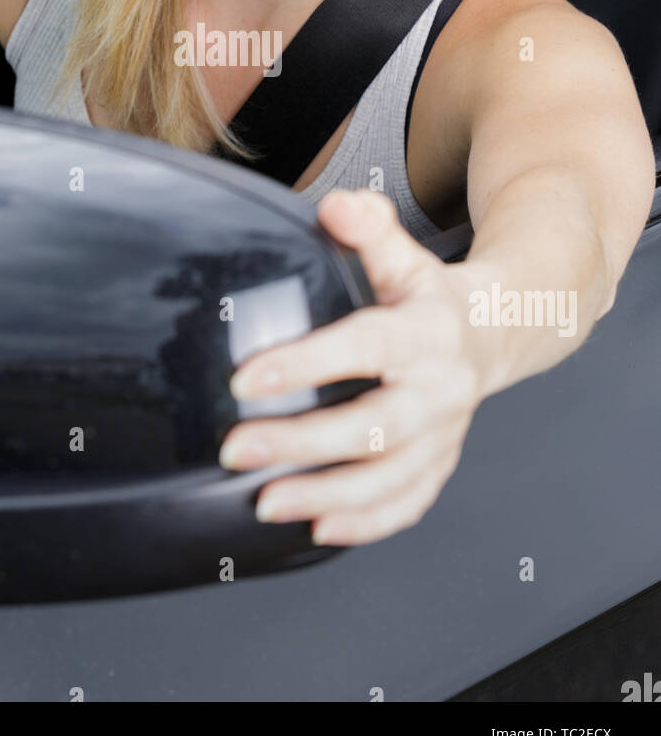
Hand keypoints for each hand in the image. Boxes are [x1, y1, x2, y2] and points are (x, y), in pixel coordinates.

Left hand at [218, 188, 494, 546]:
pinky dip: (364, 524)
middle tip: (236, 449)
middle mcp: (440, 390)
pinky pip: (406, 505)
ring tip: (264, 503)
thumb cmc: (430, 295)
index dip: (307, 364)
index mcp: (427, 332)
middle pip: (375, 428)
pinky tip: (314, 529)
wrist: (498, 335)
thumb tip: (337, 206)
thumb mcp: (405, 253)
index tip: (245, 379)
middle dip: (302, 444)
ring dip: (326, 497)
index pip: (365, 348)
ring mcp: (443, 436)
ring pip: (389, 479)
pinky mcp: (439, 466)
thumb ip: (370, 227)